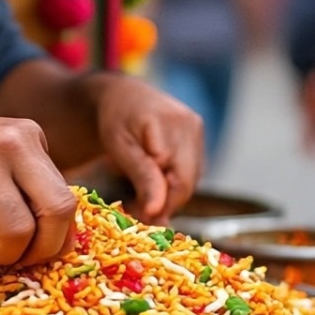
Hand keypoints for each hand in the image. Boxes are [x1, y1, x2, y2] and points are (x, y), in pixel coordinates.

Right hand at [0, 105, 76, 265]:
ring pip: (16, 230)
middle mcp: (11, 145)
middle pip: (54, 212)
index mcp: (29, 137)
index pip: (65, 198)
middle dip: (41, 249)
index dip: (58, 236)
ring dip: (1, 252)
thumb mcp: (1, 154)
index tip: (41, 251)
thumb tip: (63, 241)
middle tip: (19, 258)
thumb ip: (29, 185)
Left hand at [92, 77, 202, 223]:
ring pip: (191, 179)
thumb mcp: (120, 148)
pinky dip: (173, 183)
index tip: (138, 218)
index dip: (159, 204)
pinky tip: (154, 185)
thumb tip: (156, 211)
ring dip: (169, 195)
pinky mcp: (198, 136)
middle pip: (187, 182)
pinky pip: (191, 170)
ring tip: (141, 199)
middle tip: (139, 215)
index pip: (176, 181)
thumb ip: (142, 177)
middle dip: (164, 203)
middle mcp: (190, 125)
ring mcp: (198, 130)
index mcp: (169, 124)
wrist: (124, 96)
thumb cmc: (116, 120)